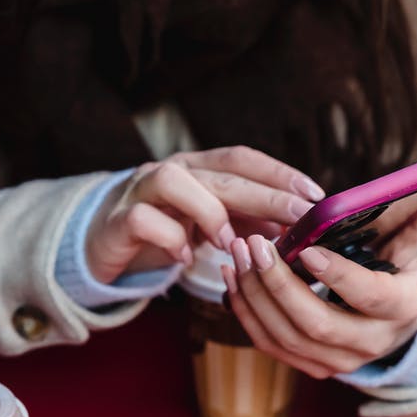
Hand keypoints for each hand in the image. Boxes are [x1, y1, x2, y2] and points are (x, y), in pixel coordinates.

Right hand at [85, 146, 324, 282]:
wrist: (101, 244)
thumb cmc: (164, 232)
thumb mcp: (211, 224)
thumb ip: (247, 221)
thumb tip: (296, 228)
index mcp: (196, 167)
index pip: (241, 158)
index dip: (279, 173)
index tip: (315, 195)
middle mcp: (170, 171)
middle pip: (221, 172)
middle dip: (265, 195)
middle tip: (299, 219)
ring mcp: (140, 191)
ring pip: (175, 180)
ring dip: (210, 212)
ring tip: (231, 244)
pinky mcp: (118, 221)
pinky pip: (145, 220)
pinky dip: (170, 239)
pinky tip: (185, 259)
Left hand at [222, 189, 416, 378]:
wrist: (398, 307)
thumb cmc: (408, 260)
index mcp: (402, 307)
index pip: (370, 296)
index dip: (338, 276)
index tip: (306, 249)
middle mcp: (372, 343)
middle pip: (317, 325)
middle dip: (278, 285)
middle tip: (253, 244)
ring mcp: (340, 361)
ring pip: (287, 337)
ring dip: (254, 296)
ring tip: (237, 254)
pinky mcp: (312, 364)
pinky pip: (271, 344)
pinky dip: (247, 313)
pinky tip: (233, 277)